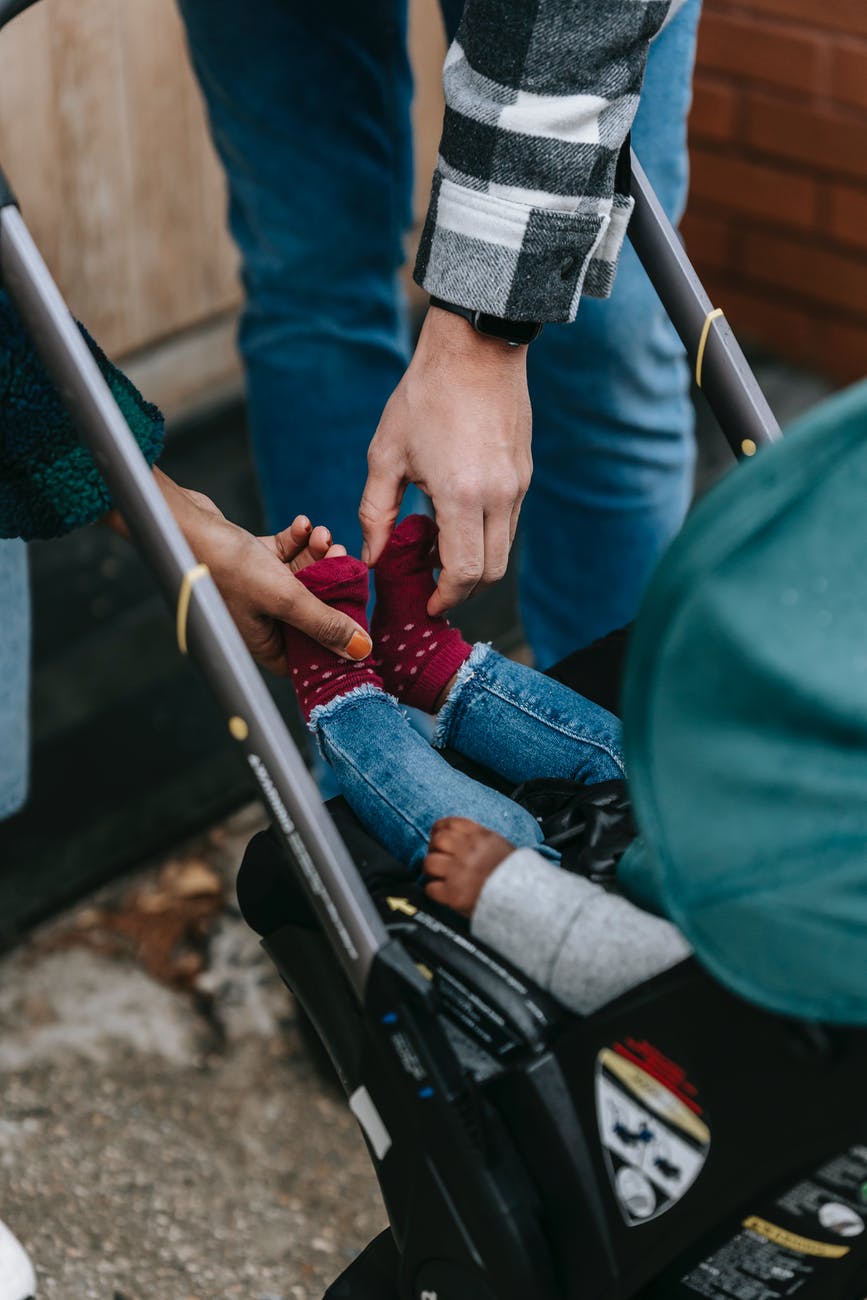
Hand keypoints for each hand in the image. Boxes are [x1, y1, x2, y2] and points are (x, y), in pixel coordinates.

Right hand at [110, 472, 371, 674]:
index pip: (308, 654)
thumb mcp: (286, 597)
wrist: (183, 523)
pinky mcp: (250, 561)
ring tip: (323, 535)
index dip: (335, 639)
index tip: (358, 617)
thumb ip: (325, 623)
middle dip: (330, 582)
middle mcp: (259, 620)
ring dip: (316, 554)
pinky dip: (296, 540)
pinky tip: (301, 524)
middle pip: (310, 611)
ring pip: (300, 578)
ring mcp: (254, 590)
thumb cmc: (226, 567)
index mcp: (262, 643)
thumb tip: (361, 651)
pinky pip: (284, 555)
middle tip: (343, 557)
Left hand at [359, 306, 531, 614]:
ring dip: (473, 563)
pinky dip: (484, 537)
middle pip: (490, 572)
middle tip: (431, 588)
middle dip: (461, 589)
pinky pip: (508, 524)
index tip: (427, 603)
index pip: (463, 572)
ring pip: (502, 550)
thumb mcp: (386, 454)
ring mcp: (518, 486)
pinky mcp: (524, 475)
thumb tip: (374, 558)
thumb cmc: (423, 396)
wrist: (476, 348)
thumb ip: (376, 513)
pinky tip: (453, 521)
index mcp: (461, 494)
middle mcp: (499, 497)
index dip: (445, 596)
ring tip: (436, 550)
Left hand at [422, 817, 515, 916]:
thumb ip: (478, 838)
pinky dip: (433, 890)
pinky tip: (442, 892)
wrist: (524, 900)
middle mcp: (468, 852)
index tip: (437, 835)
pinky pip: (430, 888)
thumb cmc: (513, 875)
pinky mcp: (453, 895)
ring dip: (431, 870)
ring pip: (430, 862)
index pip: (450, 823)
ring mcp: (459, 873)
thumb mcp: (499, 845)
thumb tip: (458, 835)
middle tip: (439, 858)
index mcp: (481, 837)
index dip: (439, 829)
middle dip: (434, 849)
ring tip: (439, 876)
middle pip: (437, 840)